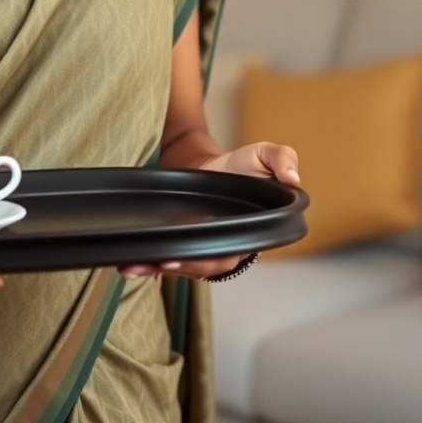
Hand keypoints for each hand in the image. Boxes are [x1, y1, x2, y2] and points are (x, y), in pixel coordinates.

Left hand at [118, 140, 299, 280]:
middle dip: (181, 267)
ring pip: (181, 267)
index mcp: (248, 234)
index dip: (211, 259)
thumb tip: (293, 178)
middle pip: (203, 267)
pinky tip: (128, 265)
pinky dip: (147, 264)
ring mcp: (201, 246)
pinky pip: (166, 258)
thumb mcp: (265, 154)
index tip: (189, 256)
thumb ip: (282, 158)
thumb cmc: (241, 165)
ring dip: (157, 268)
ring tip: (134, 266)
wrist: (210, 164)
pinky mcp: (181, 241)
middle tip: (162, 261)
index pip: (230, 256)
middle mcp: (225, 247)